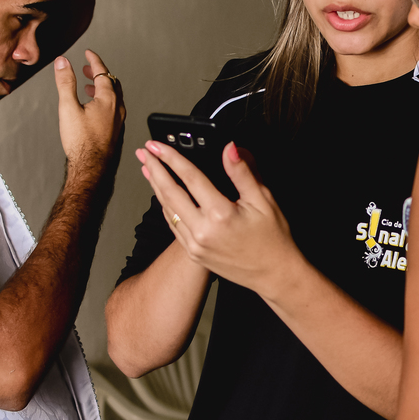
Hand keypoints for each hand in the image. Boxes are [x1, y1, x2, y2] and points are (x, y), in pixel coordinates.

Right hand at [53, 50, 125, 178]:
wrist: (91, 167)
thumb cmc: (81, 142)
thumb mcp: (68, 107)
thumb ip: (66, 83)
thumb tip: (63, 62)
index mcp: (108, 100)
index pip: (103, 72)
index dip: (94, 61)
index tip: (89, 54)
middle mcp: (117, 109)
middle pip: (111, 83)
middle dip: (99, 73)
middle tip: (88, 69)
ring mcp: (118, 121)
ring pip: (113, 97)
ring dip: (101, 88)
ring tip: (88, 87)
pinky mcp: (116, 131)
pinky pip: (113, 109)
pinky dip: (104, 101)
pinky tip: (94, 109)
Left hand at [137, 140, 299, 298]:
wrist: (274, 274)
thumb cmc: (272, 238)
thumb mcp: (263, 200)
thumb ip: (243, 172)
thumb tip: (229, 148)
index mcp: (221, 215)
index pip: (190, 178)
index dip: (171, 158)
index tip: (157, 144)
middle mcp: (203, 231)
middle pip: (170, 193)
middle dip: (155, 169)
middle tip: (143, 152)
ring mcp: (196, 245)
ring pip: (168, 210)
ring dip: (156, 187)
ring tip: (148, 169)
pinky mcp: (194, 253)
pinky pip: (174, 226)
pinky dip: (166, 207)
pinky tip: (163, 196)